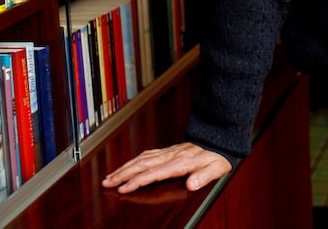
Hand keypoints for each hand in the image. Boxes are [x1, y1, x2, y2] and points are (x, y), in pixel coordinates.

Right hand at [102, 142, 231, 193]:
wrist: (221, 139)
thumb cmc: (219, 155)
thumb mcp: (217, 168)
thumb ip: (204, 176)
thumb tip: (192, 184)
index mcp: (181, 162)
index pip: (154, 173)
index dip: (137, 181)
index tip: (123, 188)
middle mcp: (172, 155)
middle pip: (142, 164)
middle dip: (122, 173)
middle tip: (106, 182)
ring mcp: (169, 152)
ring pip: (142, 158)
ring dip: (125, 167)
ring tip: (110, 176)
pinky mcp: (170, 150)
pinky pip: (148, 154)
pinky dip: (134, 160)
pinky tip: (128, 165)